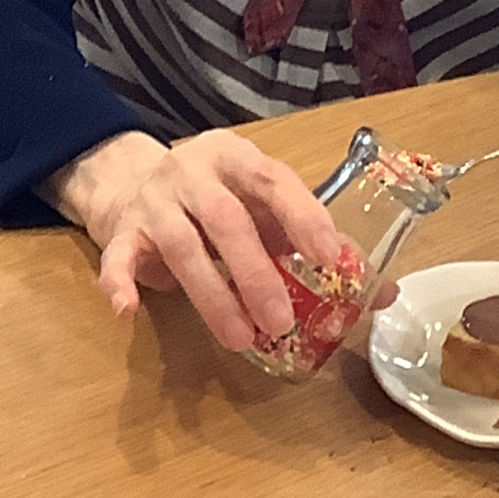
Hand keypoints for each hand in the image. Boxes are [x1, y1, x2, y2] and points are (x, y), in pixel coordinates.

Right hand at [45, 129, 356, 352]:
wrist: (132, 183)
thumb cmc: (217, 201)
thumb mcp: (263, 209)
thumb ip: (313, 243)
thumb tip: (381, 292)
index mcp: (236, 158)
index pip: (272, 178)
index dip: (302, 215)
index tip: (328, 256)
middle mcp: (192, 171)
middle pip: (225, 218)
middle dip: (256, 272)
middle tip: (281, 321)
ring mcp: (154, 200)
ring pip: (181, 244)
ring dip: (211, 295)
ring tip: (240, 339)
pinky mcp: (121, 230)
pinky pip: (117, 256)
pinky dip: (119, 282)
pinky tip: (127, 311)